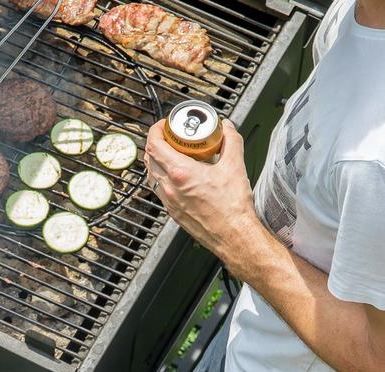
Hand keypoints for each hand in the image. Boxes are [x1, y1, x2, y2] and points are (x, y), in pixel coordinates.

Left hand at [143, 118, 260, 262]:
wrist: (232, 234)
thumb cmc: (232, 207)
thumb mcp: (234, 165)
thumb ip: (230, 141)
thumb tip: (227, 128)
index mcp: (181, 174)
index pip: (154, 145)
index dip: (155, 130)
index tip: (163, 125)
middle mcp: (169, 188)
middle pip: (149, 159)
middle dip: (156, 143)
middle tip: (169, 136)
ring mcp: (168, 201)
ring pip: (152, 175)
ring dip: (158, 160)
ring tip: (173, 153)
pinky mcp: (172, 211)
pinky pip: (159, 189)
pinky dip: (163, 176)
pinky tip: (178, 174)